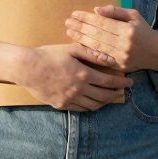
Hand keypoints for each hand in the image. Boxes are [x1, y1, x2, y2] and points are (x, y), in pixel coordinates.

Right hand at [15, 43, 132, 110]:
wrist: (27, 68)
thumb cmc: (50, 55)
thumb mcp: (72, 49)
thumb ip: (92, 53)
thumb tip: (109, 57)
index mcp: (83, 74)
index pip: (109, 82)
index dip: (122, 83)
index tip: (130, 82)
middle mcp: (78, 89)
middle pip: (104, 96)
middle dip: (117, 94)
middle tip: (124, 91)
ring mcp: (69, 99)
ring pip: (93, 105)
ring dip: (105, 102)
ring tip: (112, 97)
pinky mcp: (61, 105)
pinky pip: (81, 109)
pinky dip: (91, 106)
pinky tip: (95, 102)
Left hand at [66, 5, 157, 74]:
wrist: (156, 52)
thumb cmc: (142, 30)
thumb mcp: (133, 16)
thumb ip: (115, 12)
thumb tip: (96, 10)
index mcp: (128, 30)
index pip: (102, 23)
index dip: (87, 18)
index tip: (75, 14)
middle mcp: (124, 44)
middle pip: (97, 35)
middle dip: (80, 27)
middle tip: (67, 22)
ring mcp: (121, 57)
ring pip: (97, 47)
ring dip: (81, 39)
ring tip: (69, 32)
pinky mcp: (119, 67)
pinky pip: (101, 59)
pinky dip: (89, 52)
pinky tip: (78, 46)